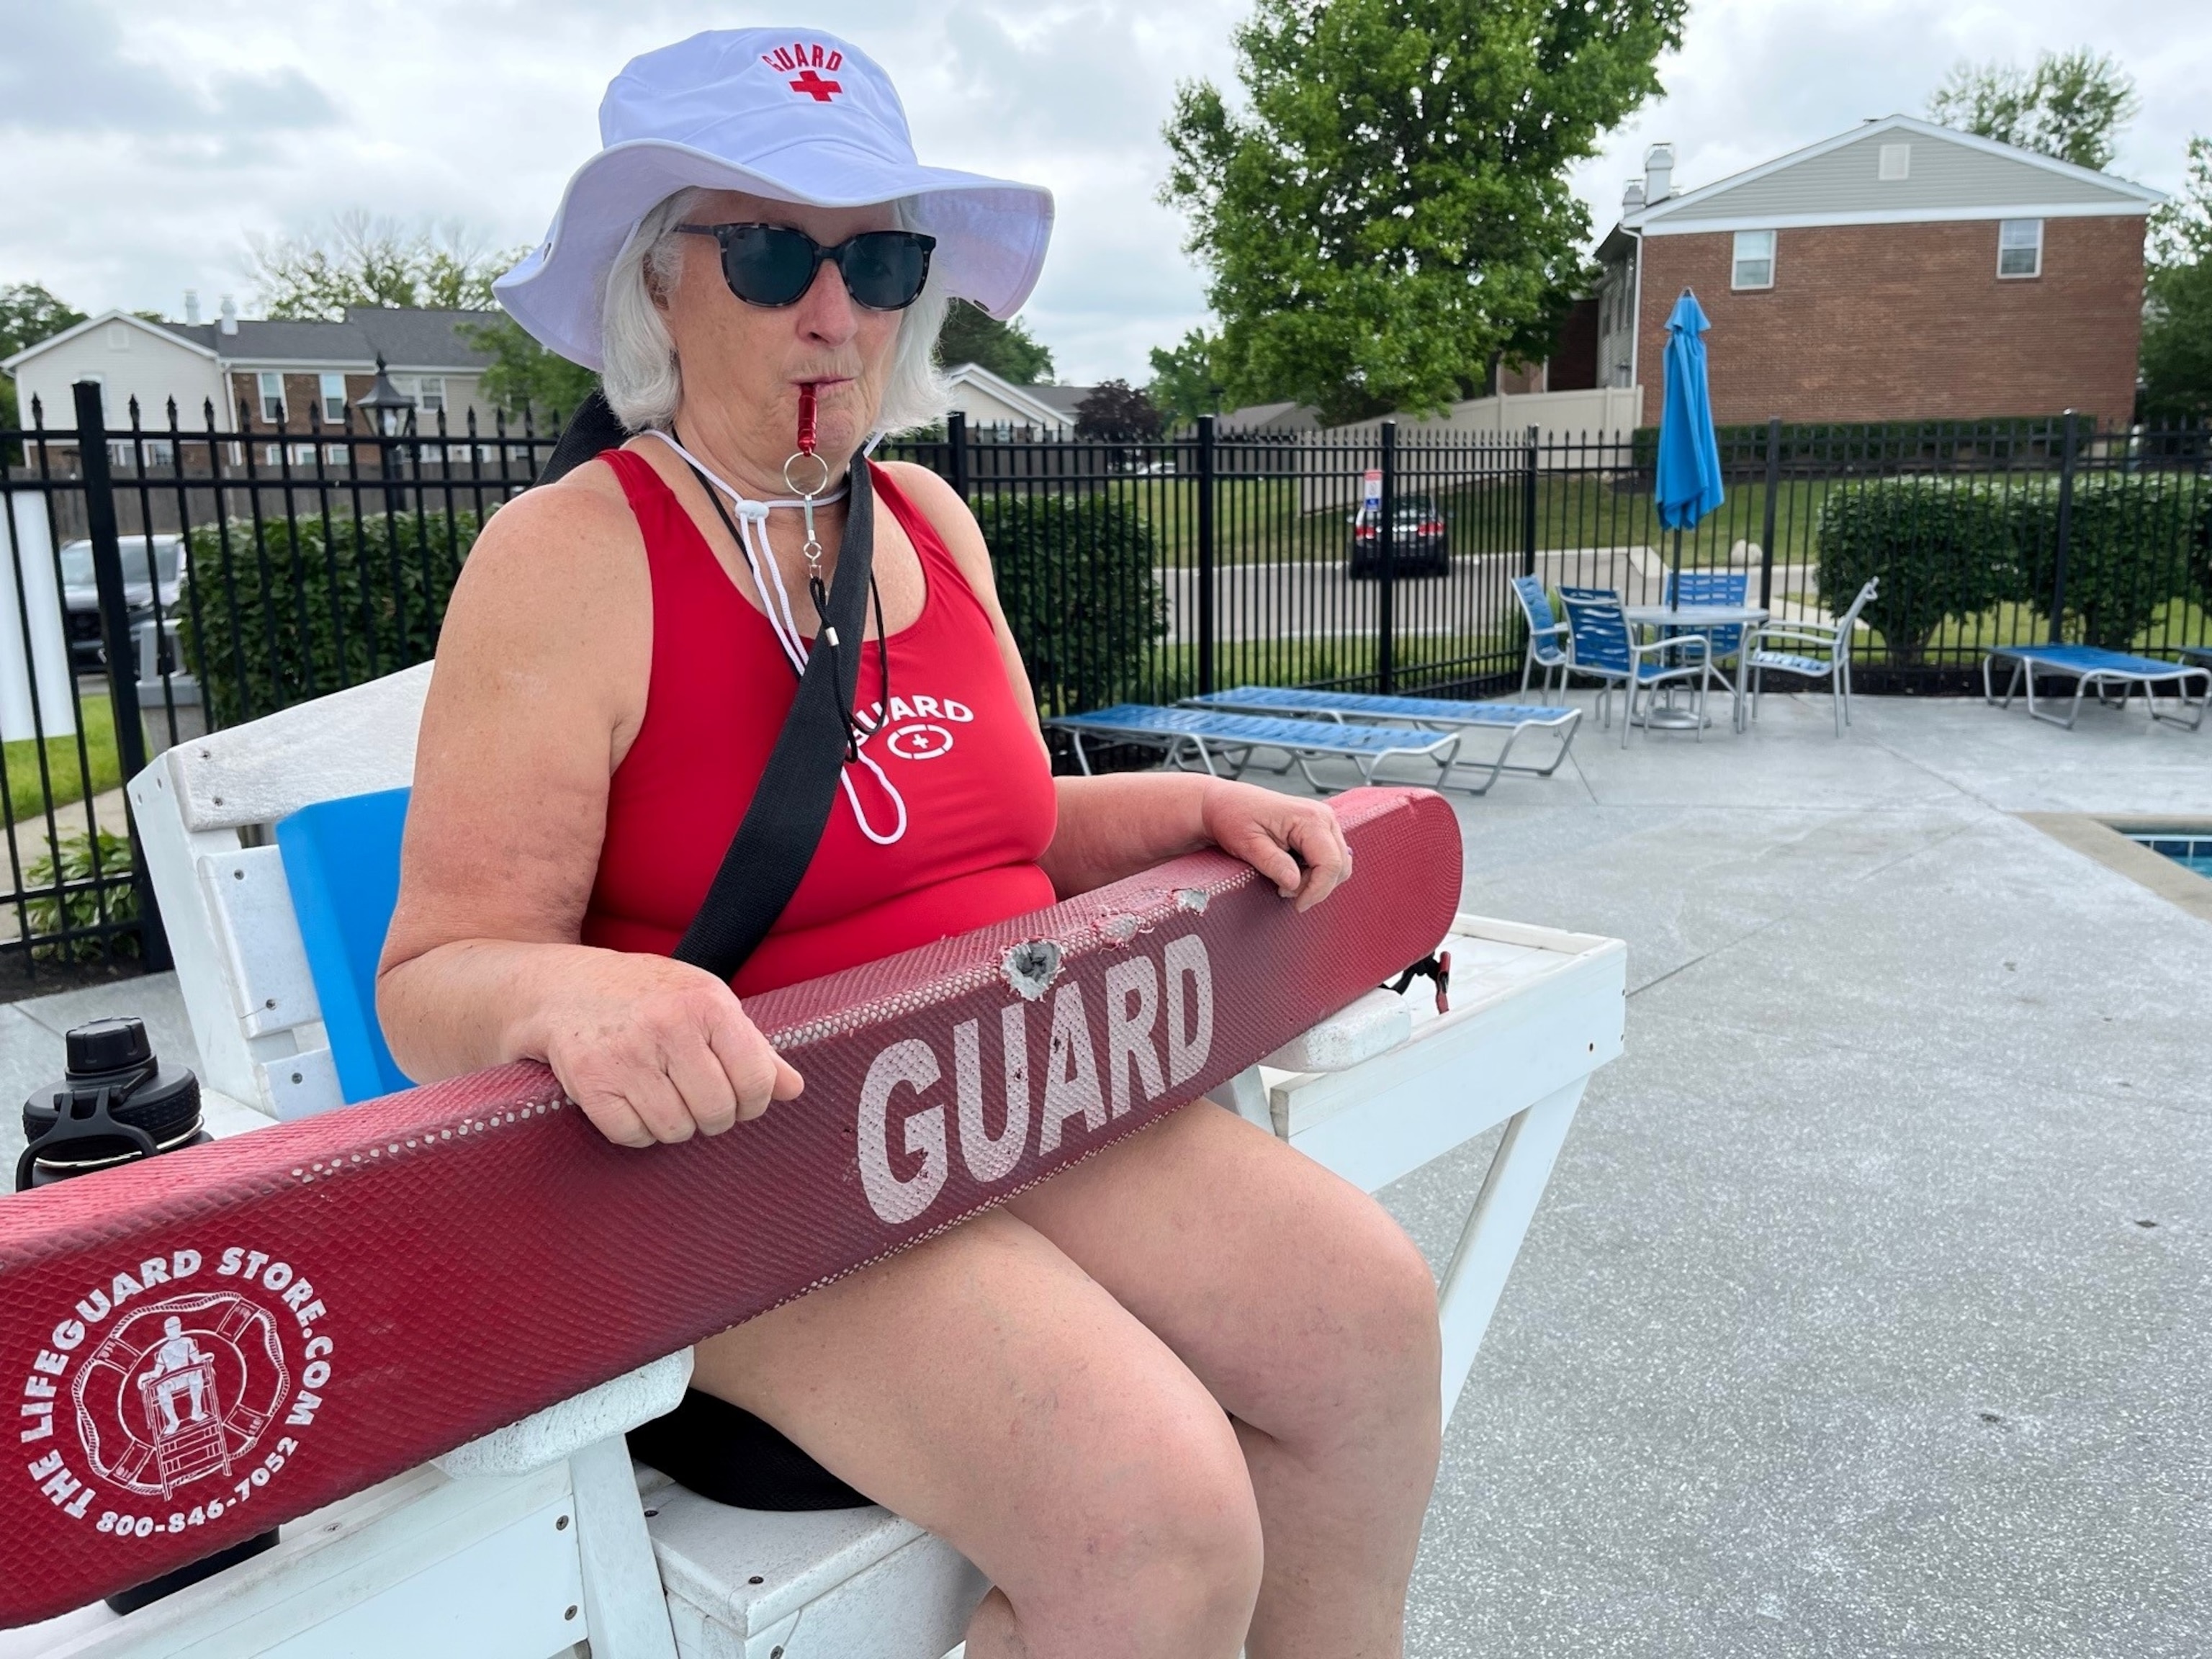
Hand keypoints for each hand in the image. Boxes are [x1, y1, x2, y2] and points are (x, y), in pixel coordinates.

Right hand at [528, 952, 804, 1148]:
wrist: (568, 987)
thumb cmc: (650, 997)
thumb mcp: (708, 1003)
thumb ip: (754, 1047)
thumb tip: (794, 1089)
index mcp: (707, 1004)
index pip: (756, 1082)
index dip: (753, 1102)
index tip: (740, 1099)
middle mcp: (668, 1027)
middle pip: (716, 1113)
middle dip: (713, 1117)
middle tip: (698, 1099)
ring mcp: (626, 1055)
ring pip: (675, 1130)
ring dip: (674, 1124)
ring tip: (663, 1095)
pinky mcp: (590, 1081)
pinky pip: (632, 1136)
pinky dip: (637, 1131)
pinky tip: (633, 1102)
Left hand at [1199, 780, 1353, 912]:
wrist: (1226, 803)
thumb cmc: (1233, 817)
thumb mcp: (1247, 843)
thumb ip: (1272, 863)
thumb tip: (1294, 883)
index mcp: (1309, 818)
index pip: (1330, 863)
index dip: (1317, 890)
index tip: (1297, 904)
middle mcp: (1323, 817)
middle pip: (1340, 866)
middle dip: (1316, 887)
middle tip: (1284, 891)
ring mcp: (1324, 822)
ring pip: (1339, 864)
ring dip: (1316, 880)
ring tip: (1285, 881)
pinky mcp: (1319, 829)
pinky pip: (1330, 858)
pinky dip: (1315, 872)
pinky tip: (1291, 870)